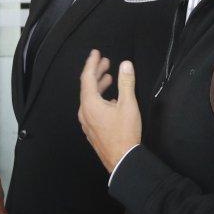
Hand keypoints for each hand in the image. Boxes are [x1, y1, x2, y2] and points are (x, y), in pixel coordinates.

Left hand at [78, 49, 141, 172]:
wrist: (122, 161)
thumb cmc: (125, 132)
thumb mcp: (128, 105)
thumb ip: (126, 82)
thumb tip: (125, 64)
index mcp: (90, 103)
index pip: (87, 77)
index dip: (92, 63)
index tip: (96, 52)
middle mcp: (84, 112)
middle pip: (87, 87)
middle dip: (96, 73)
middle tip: (105, 62)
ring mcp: (87, 123)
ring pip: (89, 99)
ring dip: (98, 86)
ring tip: (109, 78)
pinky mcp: (92, 131)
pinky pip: (92, 109)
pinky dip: (99, 99)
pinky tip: (110, 100)